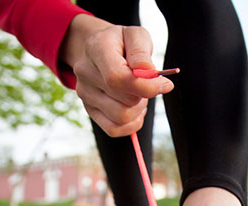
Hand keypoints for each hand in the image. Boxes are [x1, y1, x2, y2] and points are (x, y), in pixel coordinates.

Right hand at [61, 15, 173, 136]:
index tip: (163, 84)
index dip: (144, 86)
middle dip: (144, 94)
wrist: (99, 49)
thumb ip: (142, 53)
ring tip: (139, 94)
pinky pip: (113, 129)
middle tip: (147, 82)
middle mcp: (85, 72)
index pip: (117, 78)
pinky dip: (131, 124)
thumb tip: (149, 73)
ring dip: (138, 109)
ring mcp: (84, 93)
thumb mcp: (136, 36)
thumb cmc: (122, 42)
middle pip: (123, 100)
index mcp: (96, 49)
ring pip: (120, 117)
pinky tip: (135, 109)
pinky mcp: (89, 109)